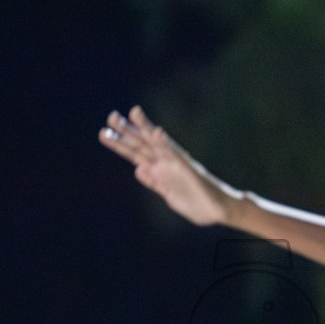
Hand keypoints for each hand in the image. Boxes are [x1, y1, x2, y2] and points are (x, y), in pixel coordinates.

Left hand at [99, 106, 238, 226]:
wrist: (220, 211)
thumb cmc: (197, 204)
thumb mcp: (169, 195)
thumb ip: (154, 183)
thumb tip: (139, 169)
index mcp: (159, 172)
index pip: (136, 154)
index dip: (120, 144)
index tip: (105, 133)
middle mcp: (166, 164)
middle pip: (143, 144)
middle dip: (127, 132)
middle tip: (111, 117)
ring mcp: (176, 165)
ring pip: (158, 144)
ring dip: (145, 128)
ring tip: (133, 112)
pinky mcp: (188, 170)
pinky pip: (175, 156)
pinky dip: (165, 144)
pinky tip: (157, 132)